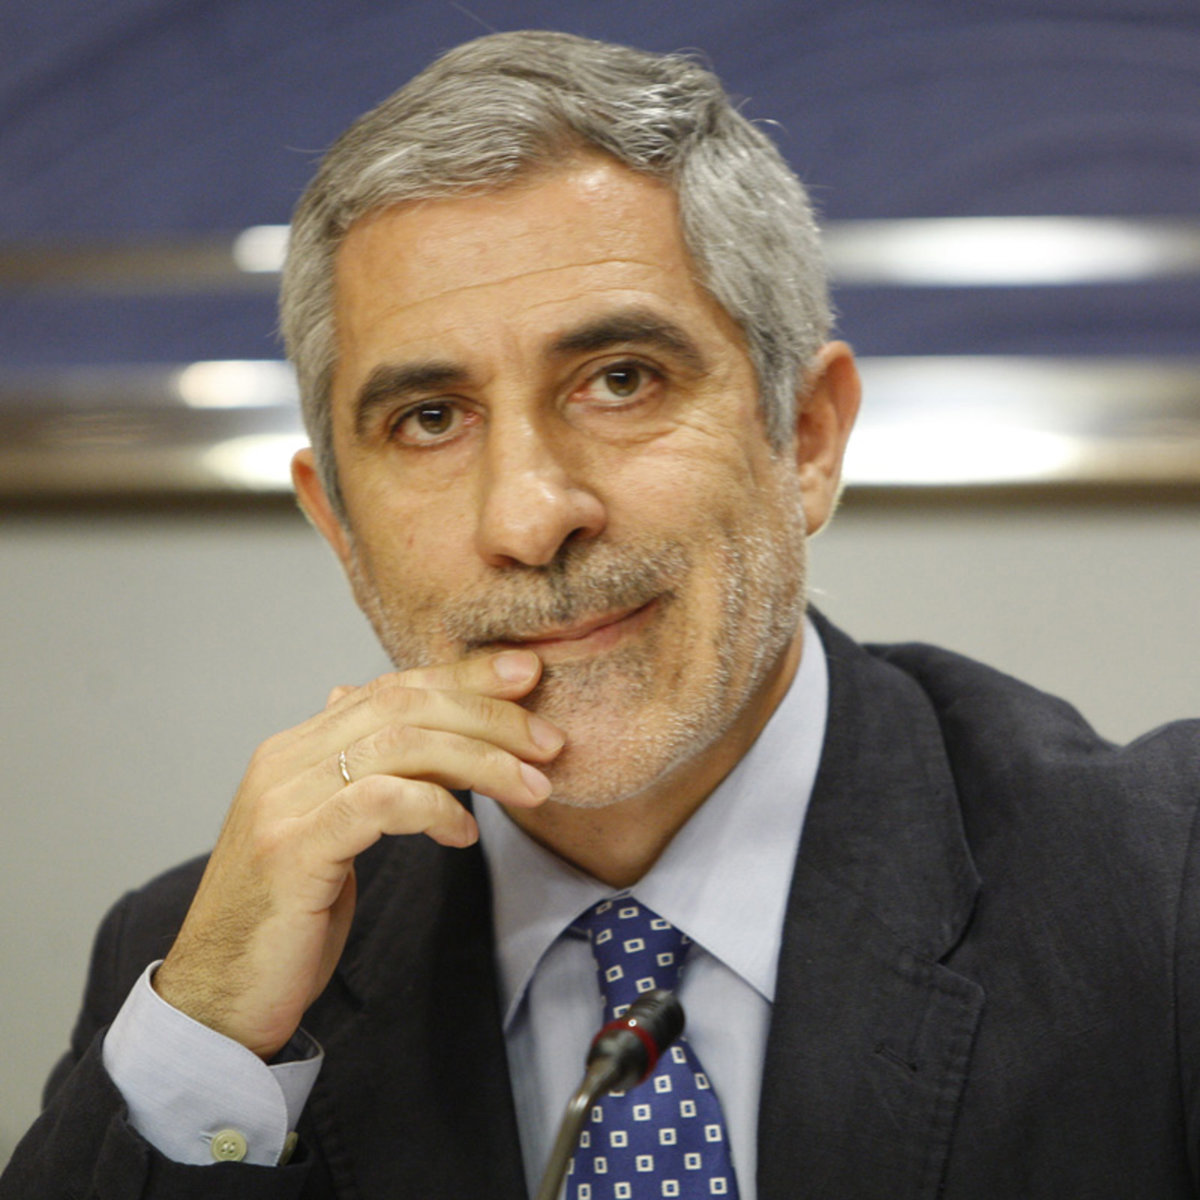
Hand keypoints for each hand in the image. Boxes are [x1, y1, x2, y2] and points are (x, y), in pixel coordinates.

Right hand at [153, 649, 561, 1058]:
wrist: (217, 999)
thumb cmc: (285, 917)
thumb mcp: (326, 831)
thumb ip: (350, 771)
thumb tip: (363, 704)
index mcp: (295, 748)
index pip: (392, 688)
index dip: (463, 675)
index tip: (527, 674)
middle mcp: (285, 760)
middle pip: (404, 707)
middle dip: (487, 715)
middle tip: (548, 741)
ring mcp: (284, 802)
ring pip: (401, 746)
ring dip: (480, 762)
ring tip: (532, 788)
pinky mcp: (294, 849)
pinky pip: (381, 802)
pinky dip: (436, 808)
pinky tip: (465, 835)